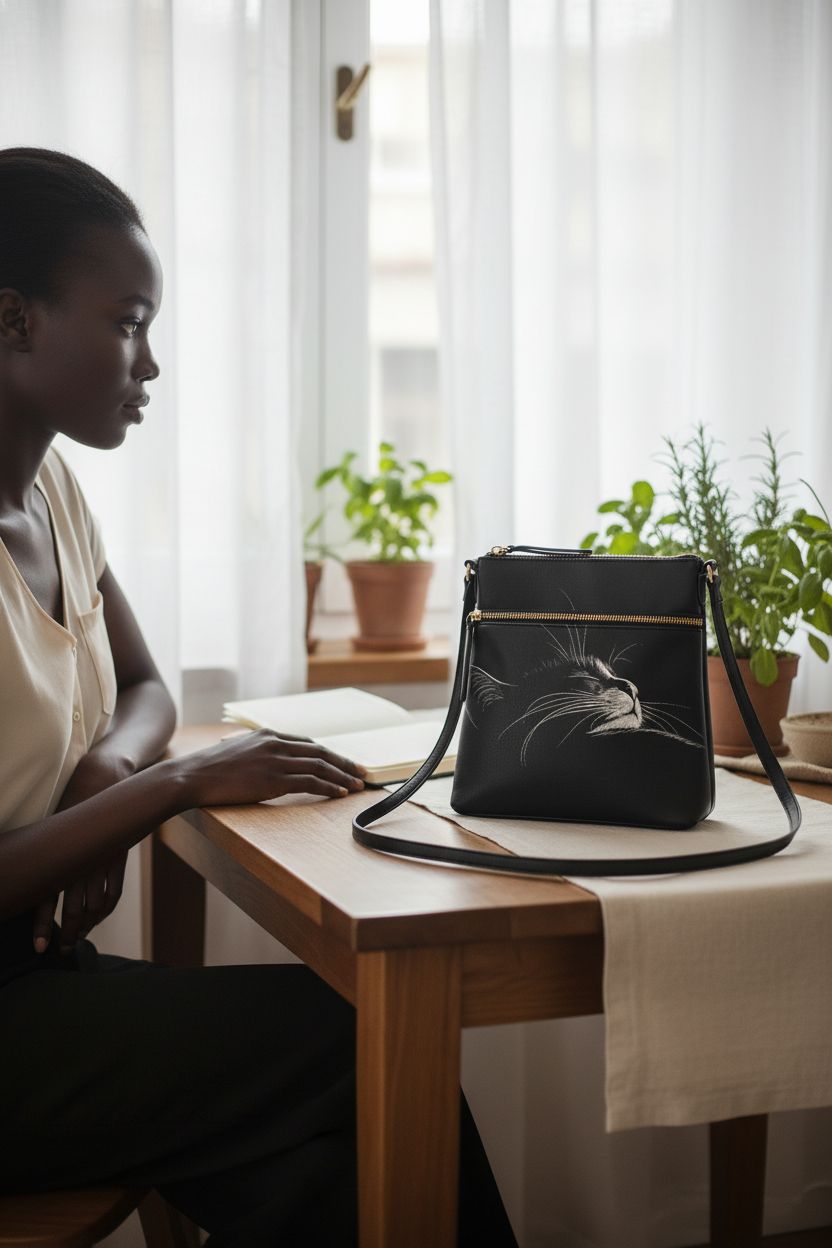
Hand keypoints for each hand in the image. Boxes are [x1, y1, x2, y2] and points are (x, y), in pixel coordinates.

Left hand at [32, 750, 134, 955]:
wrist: (102, 780)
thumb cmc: (71, 806)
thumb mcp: (53, 829)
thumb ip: (46, 857)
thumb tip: (30, 884)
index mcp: (58, 854)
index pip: (47, 896)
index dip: (42, 923)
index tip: (39, 946)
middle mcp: (80, 861)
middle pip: (74, 908)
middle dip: (68, 934)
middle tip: (60, 951)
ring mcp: (102, 860)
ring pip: (96, 905)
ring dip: (87, 925)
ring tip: (78, 938)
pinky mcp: (118, 858)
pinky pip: (114, 892)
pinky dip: (106, 910)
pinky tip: (97, 918)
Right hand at [179, 728, 367, 808]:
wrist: (192, 775)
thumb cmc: (210, 769)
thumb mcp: (237, 751)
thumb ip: (258, 753)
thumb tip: (269, 764)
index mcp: (268, 735)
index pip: (308, 743)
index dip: (329, 753)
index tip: (343, 761)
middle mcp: (276, 743)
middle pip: (320, 752)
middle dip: (344, 763)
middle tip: (361, 772)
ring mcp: (276, 761)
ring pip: (320, 767)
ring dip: (342, 777)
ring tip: (356, 785)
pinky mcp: (274, 780)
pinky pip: (310, 782)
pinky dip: (329, 787)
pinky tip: (339, 793)